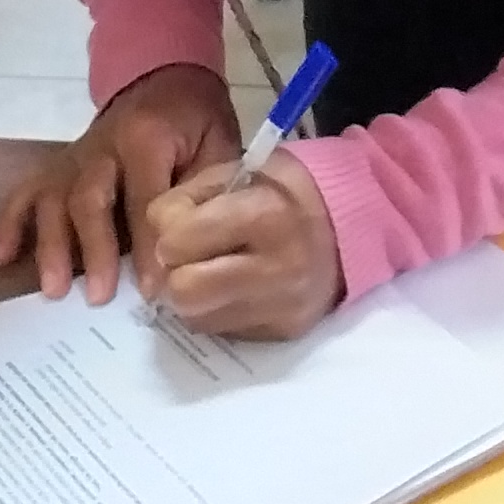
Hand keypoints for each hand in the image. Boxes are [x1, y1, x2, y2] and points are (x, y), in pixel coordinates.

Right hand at [0, 62, 235, 305]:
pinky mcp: (56, 167)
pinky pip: (27, 194)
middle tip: (98, 296)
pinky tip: (1, 260)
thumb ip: (208, 190)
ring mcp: (73, 157)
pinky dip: (11, 226)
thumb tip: (199, 247)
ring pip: (54, 200)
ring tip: (53, 289)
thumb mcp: (219, 145)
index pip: (143, 199)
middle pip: (89, 199)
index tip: (151, 289)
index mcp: (146, 138)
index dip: (146, 246)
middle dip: (93, 250)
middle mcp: (102, 146)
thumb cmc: (195, 121)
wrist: (163, 81)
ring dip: (51, 246)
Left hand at [139, 153, 344, 340]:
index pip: (180, 240)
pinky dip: (216, 310)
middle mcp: (277, 268)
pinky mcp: (283, 331)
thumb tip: (154, 242)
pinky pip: (222, 330)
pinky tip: (234, 288)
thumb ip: (186, 198)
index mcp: (264, 215)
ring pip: (197, 318)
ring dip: (192, 297)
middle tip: (186, 258)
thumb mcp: (236, 172)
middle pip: (185, 291)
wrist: (348, 226)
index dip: (168, 232)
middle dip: (175, 272)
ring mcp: (282, 307)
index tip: (180, 226)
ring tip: (211, 271)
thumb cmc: (284, 191)